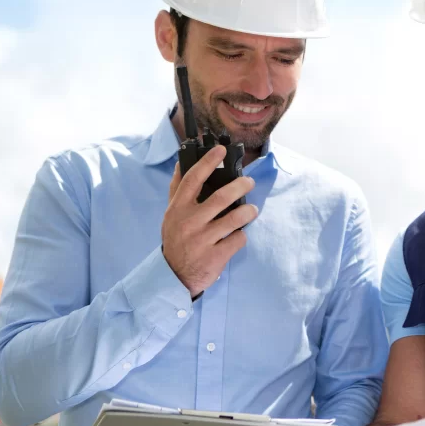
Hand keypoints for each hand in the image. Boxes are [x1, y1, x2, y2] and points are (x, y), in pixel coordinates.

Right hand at [162, 145, 256, 295]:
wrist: (173, 275)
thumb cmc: (177, 238)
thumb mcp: (172, 215)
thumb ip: (178, 191)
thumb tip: (182, 162)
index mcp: (178, 209)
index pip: (193, 180)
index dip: (208, 163)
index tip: (221, 150)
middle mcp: (189, 222)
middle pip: (220, 198)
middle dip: (240, 186)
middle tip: (249, 182)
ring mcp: (202, 240)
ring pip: (234, 219)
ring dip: (248, 212)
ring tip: (252, 210)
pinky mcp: (215, 256)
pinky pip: (238, 239)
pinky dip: (242, 236)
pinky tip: (238, 236)